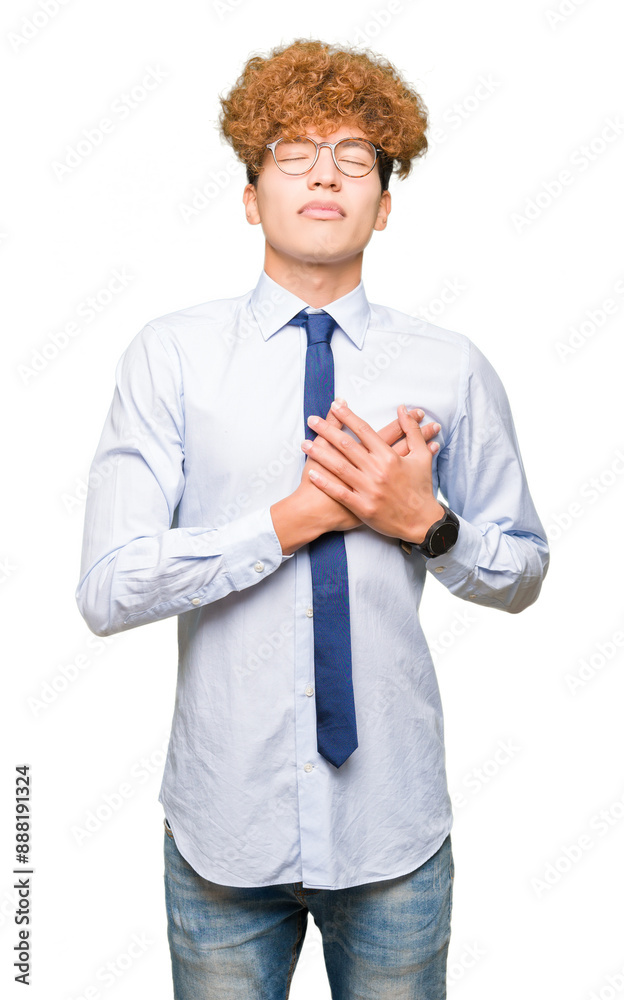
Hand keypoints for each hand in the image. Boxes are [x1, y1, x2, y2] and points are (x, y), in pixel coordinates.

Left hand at [301, 399, 443, 542]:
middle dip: (327, 430)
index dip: (348, 416)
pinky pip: (340, 493)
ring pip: (339, 467)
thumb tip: (403, 409)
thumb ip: (412, 431)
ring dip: (319, 454)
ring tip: (304, 443)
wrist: (423, 522)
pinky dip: (325, 483)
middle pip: (346, 445)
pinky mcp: (363, 507)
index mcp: (390, 457)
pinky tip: (311, 473)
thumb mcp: (422, 456)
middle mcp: (377, 471)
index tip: (335, 406)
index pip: (364, 430)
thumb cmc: (421, 487)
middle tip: (312, 420)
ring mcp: (369, 490)